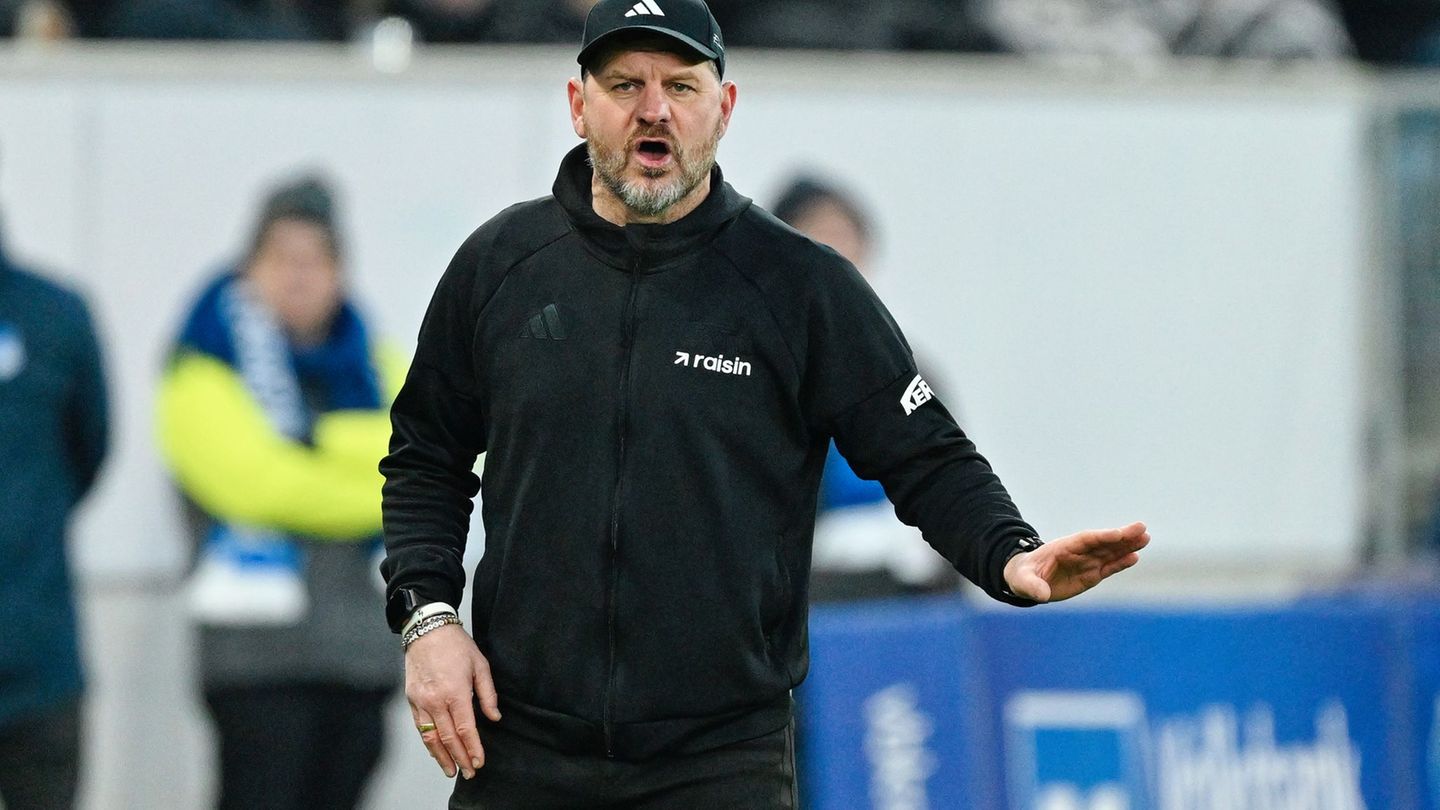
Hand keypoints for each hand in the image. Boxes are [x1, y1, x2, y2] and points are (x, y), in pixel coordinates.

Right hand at [406, 623, 501, 779]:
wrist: (427, 630)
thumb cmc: (456, 645)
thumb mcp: (481, 665)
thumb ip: (488, 694)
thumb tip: (494, 717)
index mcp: (455, 692)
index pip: (465, 729)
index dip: (473, 748)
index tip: (480, 762)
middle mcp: (435, 700)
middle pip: (448, 738)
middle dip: (459, 758)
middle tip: (469, 772)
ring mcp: (421, 701)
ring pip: (430, 737)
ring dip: (441, 756)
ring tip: (451, 770)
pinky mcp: (411, 699)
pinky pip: (419, 727)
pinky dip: (428, 742)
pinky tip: (436, 751)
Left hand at [1003, 521, 1148, 602]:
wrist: (1027, 580)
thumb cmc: (1023, 576)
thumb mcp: (1022, 581)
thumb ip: (1032, 586)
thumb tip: (1042, 595)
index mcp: (1062, 548)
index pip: (1086, 540)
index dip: (1103, 537)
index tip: (1119, 534)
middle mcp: (1078, 552)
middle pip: (1103, 542)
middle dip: (1122, 536)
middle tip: (1142, 529)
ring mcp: (1086, 562)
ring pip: (1110, 552)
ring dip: (1127, 546)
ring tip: (1145, 538)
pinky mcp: (1091, 574)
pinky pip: (1108, 567)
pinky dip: (1121, 563)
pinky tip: (1135, 557)